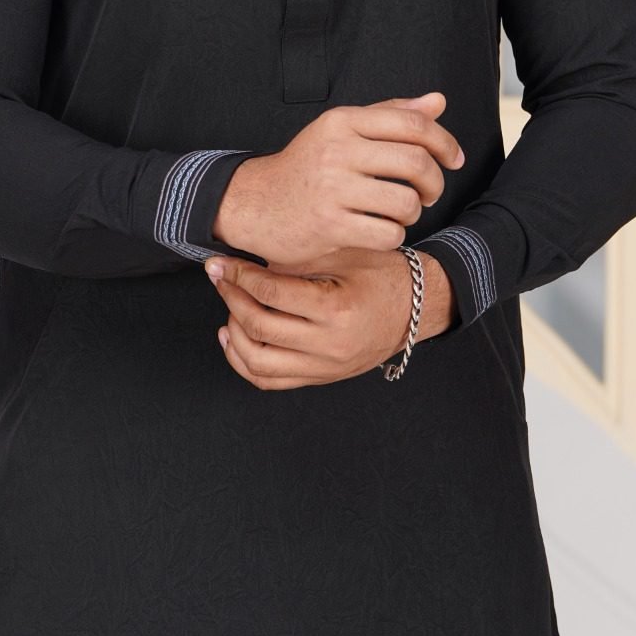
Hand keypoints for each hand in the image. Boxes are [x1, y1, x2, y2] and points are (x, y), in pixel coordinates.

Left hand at [203, 246, 424, 389]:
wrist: (415, 307)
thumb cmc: (382, 273)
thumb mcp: (344, 254)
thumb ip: (298, 259)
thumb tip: (249, 262)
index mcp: (335, 309)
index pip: (271, 293)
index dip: (238, 276)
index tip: (220, 263)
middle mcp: (329, 345)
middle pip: (259, 328)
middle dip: (231, 299)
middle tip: (221, 278)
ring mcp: (325, 367)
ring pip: (259, 363)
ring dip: (234, 334)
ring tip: (230, 307)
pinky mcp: (322, 378)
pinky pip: (271, 381)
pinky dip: (245, 362)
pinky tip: (233, 338)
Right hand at [214, 90, 464, 268]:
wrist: (255, 203)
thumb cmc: (308, 166)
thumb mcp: (342, 131)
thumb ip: (390, 114)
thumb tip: (438, 102)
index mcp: (343, 121)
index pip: (412, 123)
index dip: (444, 141)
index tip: (454, 158)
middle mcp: (337, 150)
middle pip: (416, 162)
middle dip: (435, 182)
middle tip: (430, 192)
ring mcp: (332, 189)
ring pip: (406, 202)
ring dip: (413, 212)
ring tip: (400, 211)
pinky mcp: (329, 226)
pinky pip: (387, 233)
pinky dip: (393, 235)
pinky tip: (381, 230)